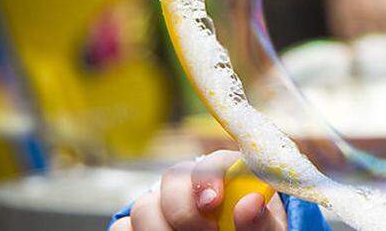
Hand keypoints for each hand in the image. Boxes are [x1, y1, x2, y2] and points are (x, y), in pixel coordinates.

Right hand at [110, 150, 285, 230]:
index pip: (213, 161)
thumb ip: (262, 221)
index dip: (208, 177)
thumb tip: (250, 205)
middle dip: (183, 211)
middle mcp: (191, 184)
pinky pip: (122, 227)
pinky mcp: (139, 226)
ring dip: (160, 229)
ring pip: (144, 206)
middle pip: (172, 179)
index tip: (213, 203)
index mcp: (229, 175)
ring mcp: (163, 205)